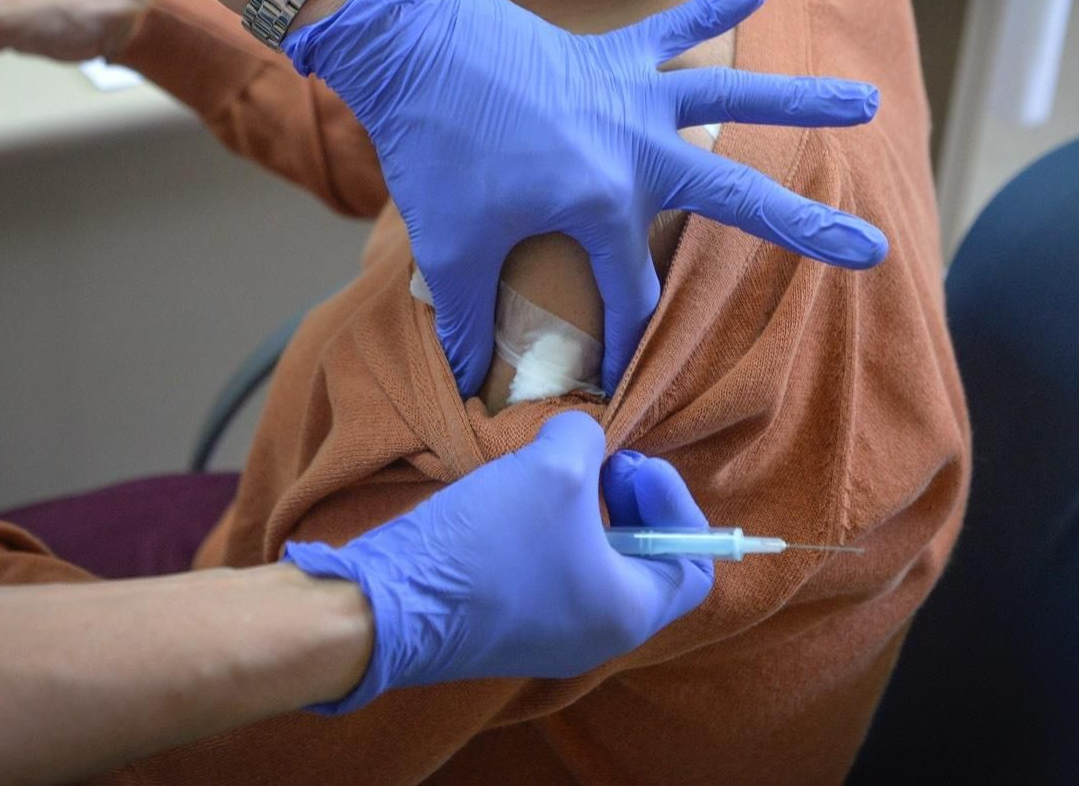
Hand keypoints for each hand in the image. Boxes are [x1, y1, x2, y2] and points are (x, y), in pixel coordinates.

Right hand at [284, 411, 713, 710]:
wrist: (386, 604)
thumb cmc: (488, 543)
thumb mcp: (553, 467)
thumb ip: (587, 439)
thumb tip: (581, 439)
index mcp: (629, 611)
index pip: (692, 562)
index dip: (673, 502)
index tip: (630, 463)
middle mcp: (597, 638)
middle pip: (644, 562)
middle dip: (629, 503)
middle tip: (596, 463)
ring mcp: (547, 639)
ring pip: (593, 567)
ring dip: (585, 515)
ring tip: (549, 474)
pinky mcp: (504, 629)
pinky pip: (551, 578)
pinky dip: (548, 535)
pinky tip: (514, 500)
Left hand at [286, 0, 887, 394]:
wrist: (410, 48)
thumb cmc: (434, 154)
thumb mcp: (451, 247)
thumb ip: (467, 318)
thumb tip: (461, 378)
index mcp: (601, 204)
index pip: (630, 294)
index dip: (621, 341)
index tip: (615, 374)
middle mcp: (638, 150)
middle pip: (737, 200)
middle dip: (806, 230)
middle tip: (872, 250)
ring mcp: (632, 95)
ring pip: (733, 99)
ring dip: (800, 102)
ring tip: (868, 102)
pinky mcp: (610, 52)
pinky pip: (673, 29)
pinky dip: (715, 10)